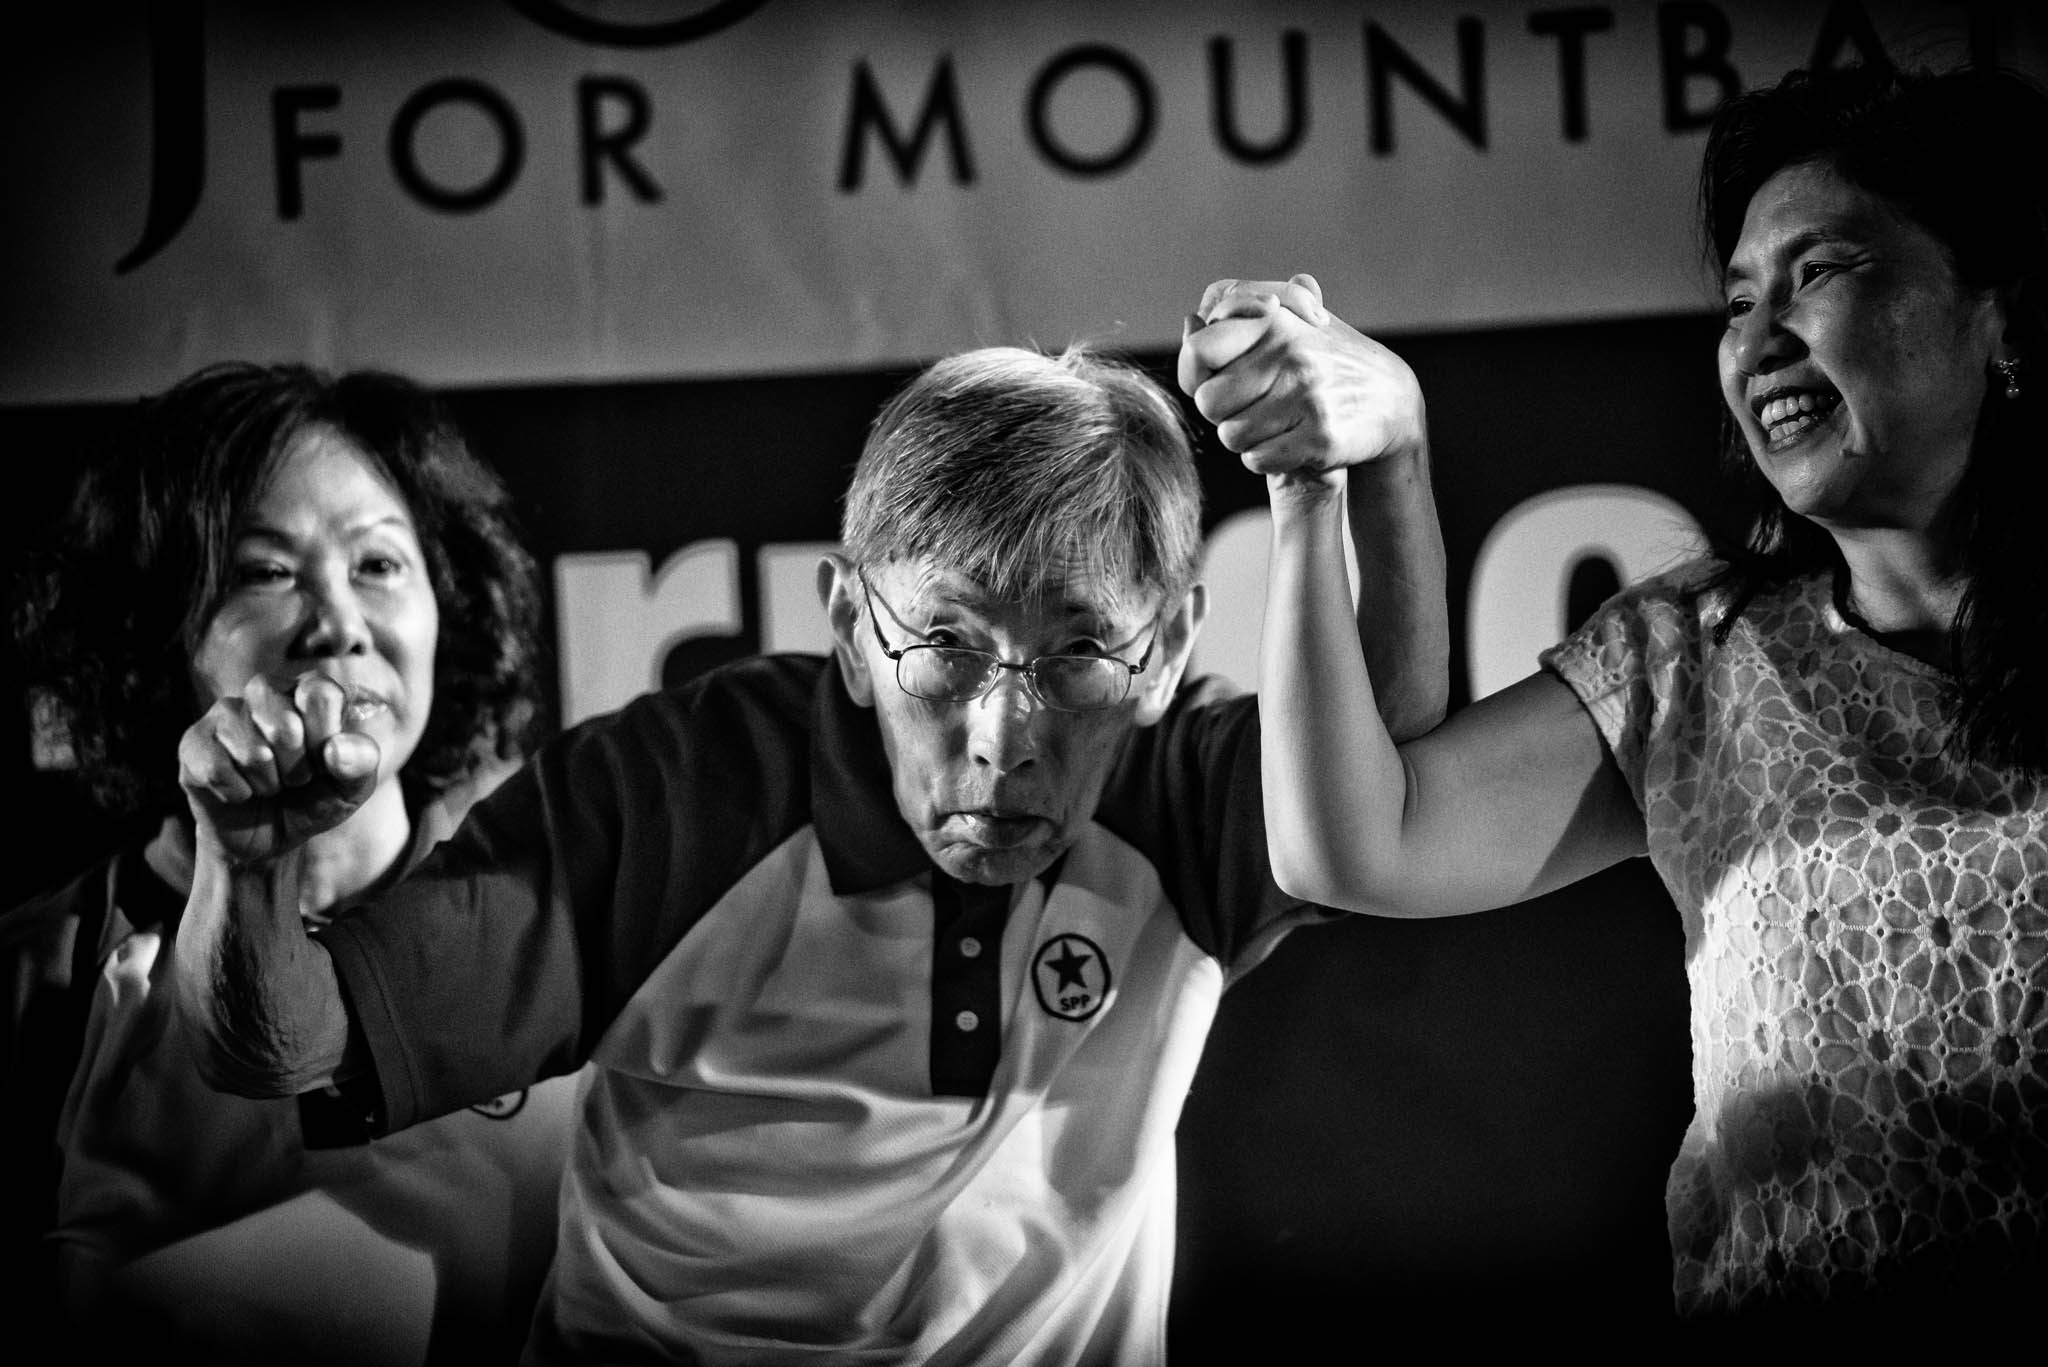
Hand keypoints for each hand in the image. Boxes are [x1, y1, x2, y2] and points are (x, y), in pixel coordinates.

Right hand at [178, 673, 380, 865]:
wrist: (267, 839)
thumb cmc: (313, 801)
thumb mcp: (350, 789)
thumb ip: (360, 763)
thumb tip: (337, 748)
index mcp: (306, 692)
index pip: (319, 692)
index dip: (325, 736)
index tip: (325, 760)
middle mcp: (263, 693)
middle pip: (285, 723)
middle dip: (297, 767)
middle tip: (295, 779)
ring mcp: (224, 714)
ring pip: (253, 751)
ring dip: (268, 784)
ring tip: (269, 786)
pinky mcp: (193, 742)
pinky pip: (217, 770)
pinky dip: (237, 793)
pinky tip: (240, 793)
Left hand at [1177, 274, 1425, 491]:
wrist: (1391, 400)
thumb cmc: (1326, 361)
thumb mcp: (1291, 323)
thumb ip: (1239, 318)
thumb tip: (1190, 322)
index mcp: (1276, 320)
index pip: (1198, 351)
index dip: (1196, 374)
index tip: (1214, 380)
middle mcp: (1290, 354)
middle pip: (1209, 402)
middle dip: (1223, 413)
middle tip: (1251, 408)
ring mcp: (1307, 396)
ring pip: (1231, 435)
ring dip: (1244, 438)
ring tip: (1273, 425)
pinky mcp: (1321, 437)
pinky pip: (1257, 459)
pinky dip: (1265, 459)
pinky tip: (1286, 444)